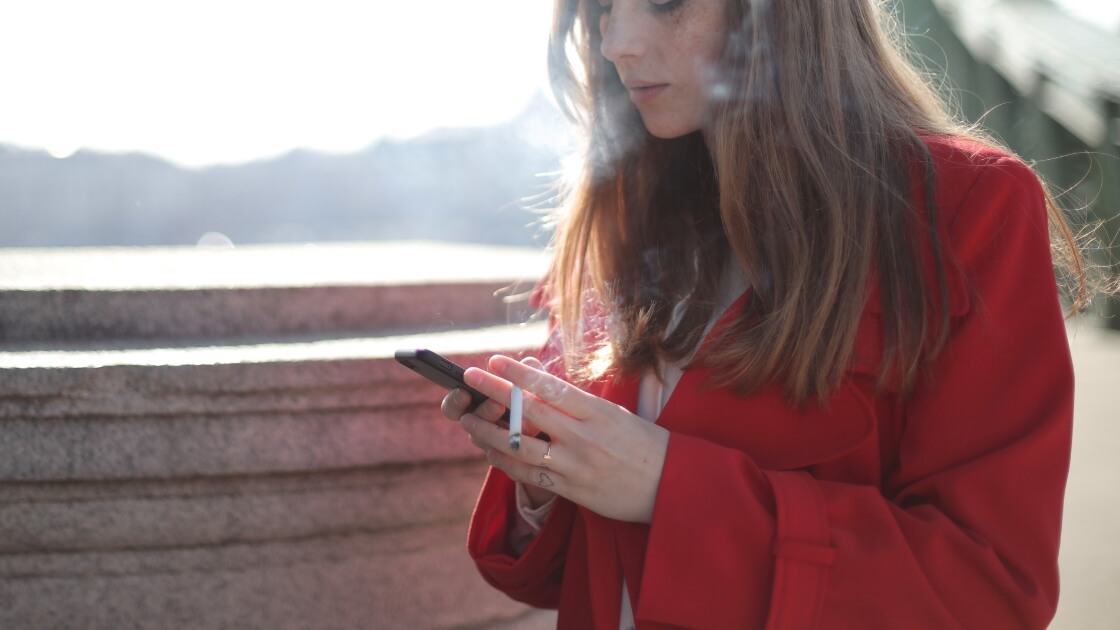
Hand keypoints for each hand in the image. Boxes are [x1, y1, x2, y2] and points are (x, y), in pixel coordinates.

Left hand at [458, 354, 669, 523]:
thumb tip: (538, 380)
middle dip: (495, 393)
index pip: (551, 388)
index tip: (495, 360)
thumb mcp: (614, 414)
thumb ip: (576, 402)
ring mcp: (575, 466)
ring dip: (489, 432)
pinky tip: (490, 452)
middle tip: (469, 378)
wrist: (669, 486)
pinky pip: (529, 476)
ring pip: (521, 447)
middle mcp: (583, 438)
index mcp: (597, 413)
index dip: (519, 374)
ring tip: (467, 421)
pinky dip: (505, 463)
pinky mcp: (571, 490)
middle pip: (529, 413)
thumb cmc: (642, 443)